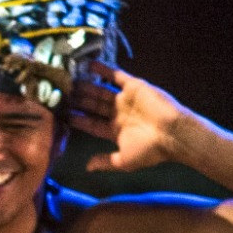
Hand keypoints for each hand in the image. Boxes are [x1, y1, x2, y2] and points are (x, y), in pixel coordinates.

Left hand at [69, 64, 201, 172]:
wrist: (174, 134)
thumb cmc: (150, 150)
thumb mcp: (123, 161)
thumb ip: (105, 162)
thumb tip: (87, 168)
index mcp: (115, 130)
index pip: (91, 123)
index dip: (77, 118)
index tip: (60, 114)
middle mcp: (119, 113)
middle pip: (93, 105)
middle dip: (78, 100)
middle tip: (59, 93)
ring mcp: (126, 100)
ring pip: (101, 90)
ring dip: (86, 85)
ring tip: (68, 78)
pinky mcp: (135, 87)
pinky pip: (116, 76)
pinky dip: (103, 69)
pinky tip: (88, 64)